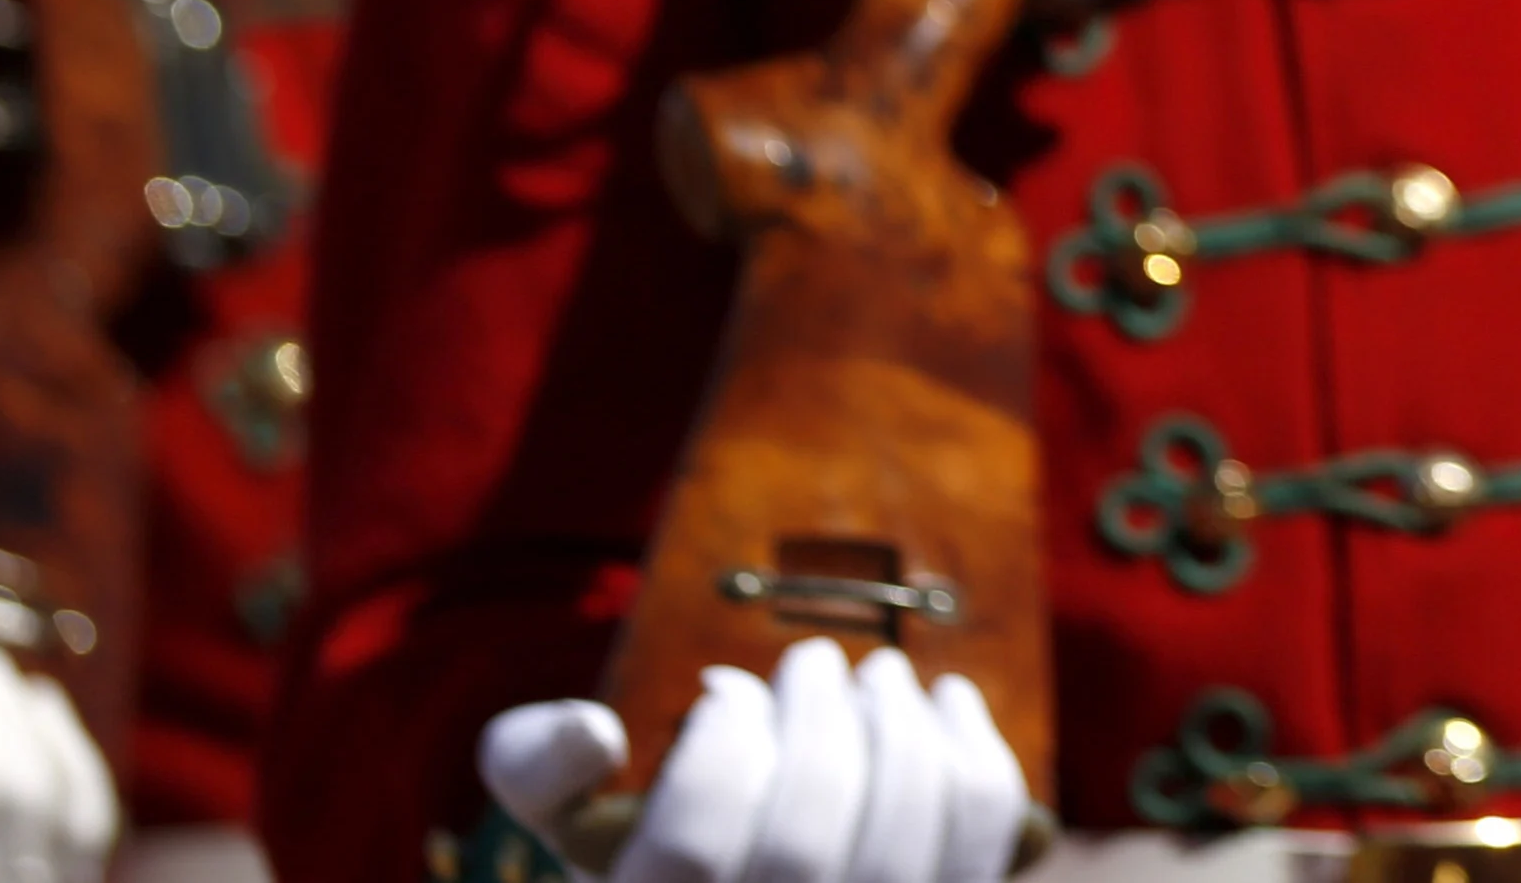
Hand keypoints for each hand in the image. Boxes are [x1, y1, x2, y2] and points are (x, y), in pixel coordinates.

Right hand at [476, 641, 1021, 882]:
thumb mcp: (582, 829)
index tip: (721, 690)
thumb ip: (538, 769)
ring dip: (898, 731)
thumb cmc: (672, 858)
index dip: (717, 748)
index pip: (693, 848)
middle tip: (812, 660)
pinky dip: (973, 751)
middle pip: (802, 849)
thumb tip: (593, 729)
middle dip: (814, 726)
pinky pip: (982, 837)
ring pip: (901, 847)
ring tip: (879, 676)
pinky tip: (946, 701)